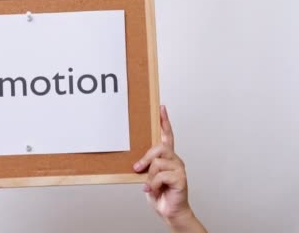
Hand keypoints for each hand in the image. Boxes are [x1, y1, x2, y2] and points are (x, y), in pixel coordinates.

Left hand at [133, 106, 206, 232]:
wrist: (169, 211)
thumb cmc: (159, 192)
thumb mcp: (147, 176)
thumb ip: (145, 166)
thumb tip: (136, 162)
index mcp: (167, 157)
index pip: (167, 135)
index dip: (164, 121)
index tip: (161, 107)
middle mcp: (175, 160)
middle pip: (160, 147)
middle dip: (146, 158)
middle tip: (136, 168)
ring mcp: (179, 168)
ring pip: (158, 162)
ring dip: (149, 176)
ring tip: (148, 186)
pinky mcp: (181, 178)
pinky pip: (161, 175)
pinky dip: (153, 184)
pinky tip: (153, 190)